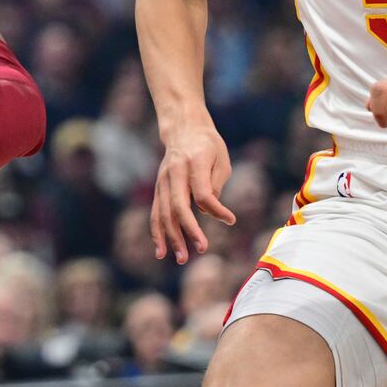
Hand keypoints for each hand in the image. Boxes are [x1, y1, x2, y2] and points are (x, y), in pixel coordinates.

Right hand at [151, 124, 235, 264]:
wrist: (183, 128)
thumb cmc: (208, 145)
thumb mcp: (221, 160)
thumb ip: (214, 186)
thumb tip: (208, 214)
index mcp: (195, 162)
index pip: (203, 192)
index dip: (216, 209)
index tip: (230, 219)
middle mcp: (175, 171)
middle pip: (178, 206)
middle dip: (189, 230)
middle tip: (201, 249)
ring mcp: (163, 180)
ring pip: (163, 213)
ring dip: (172, 238)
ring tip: (181, 258)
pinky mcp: (158, 187)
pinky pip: (156, 213)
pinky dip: (157, 233)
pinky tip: (161, 251)